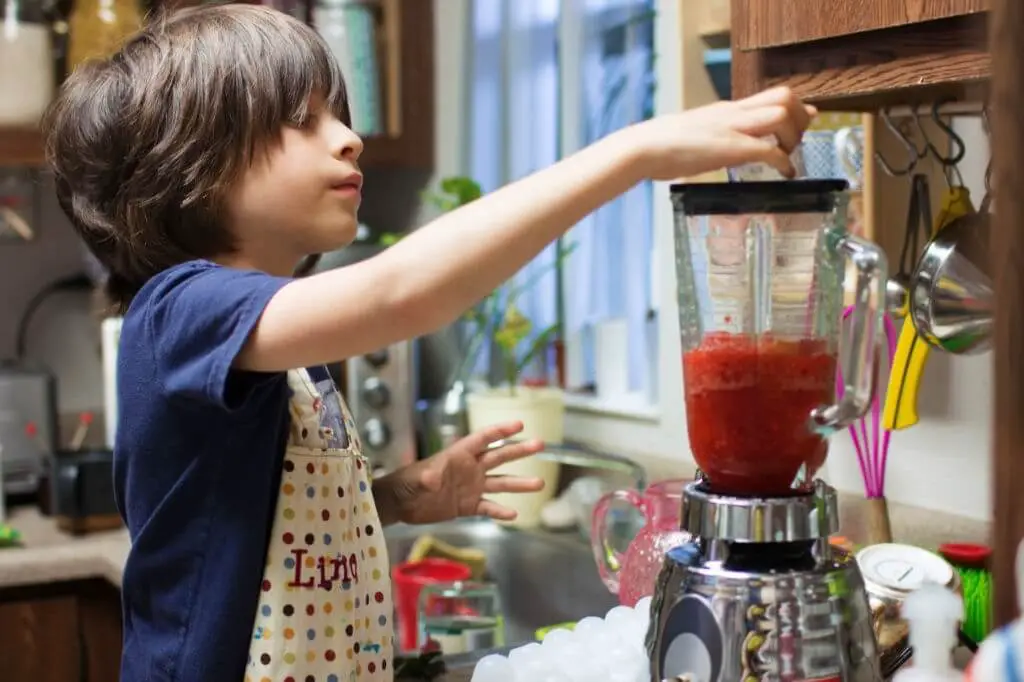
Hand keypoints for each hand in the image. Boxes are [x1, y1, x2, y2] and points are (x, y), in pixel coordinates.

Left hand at [373, 421, 545, 525]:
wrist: (400, 504)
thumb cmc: (406, 483)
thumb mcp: (415, 478)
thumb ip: (426, 477)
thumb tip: (432, 477)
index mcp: (459, 455)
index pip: (483, 439)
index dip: (500, 430)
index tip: (519, 424)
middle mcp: (470, 468)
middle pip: (499, 456)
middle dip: (519, 450)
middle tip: (540, 444)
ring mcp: (471, 487)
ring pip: (500, 483)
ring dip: (519, 483)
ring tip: (540, 483)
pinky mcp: (467, 506)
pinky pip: (488, 507)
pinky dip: (500, 511)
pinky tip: (514, 514)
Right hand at [622, 86, 816, 180]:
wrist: (643, 147)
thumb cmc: (660, 146)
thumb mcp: (694, 133)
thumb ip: (712, 134)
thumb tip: (714, 144)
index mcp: (726, 109)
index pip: (771, 94)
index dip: (795, 106)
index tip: (804, 118)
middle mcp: (734, 112)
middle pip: (785, 96)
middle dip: (799, 118)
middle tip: (796, 141)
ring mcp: (733, 128)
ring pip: (782, 115)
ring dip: (792, 138)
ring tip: (786, 157)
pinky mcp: (730, 148)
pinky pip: (769, 149)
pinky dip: (783, 162)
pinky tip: (785, 174)